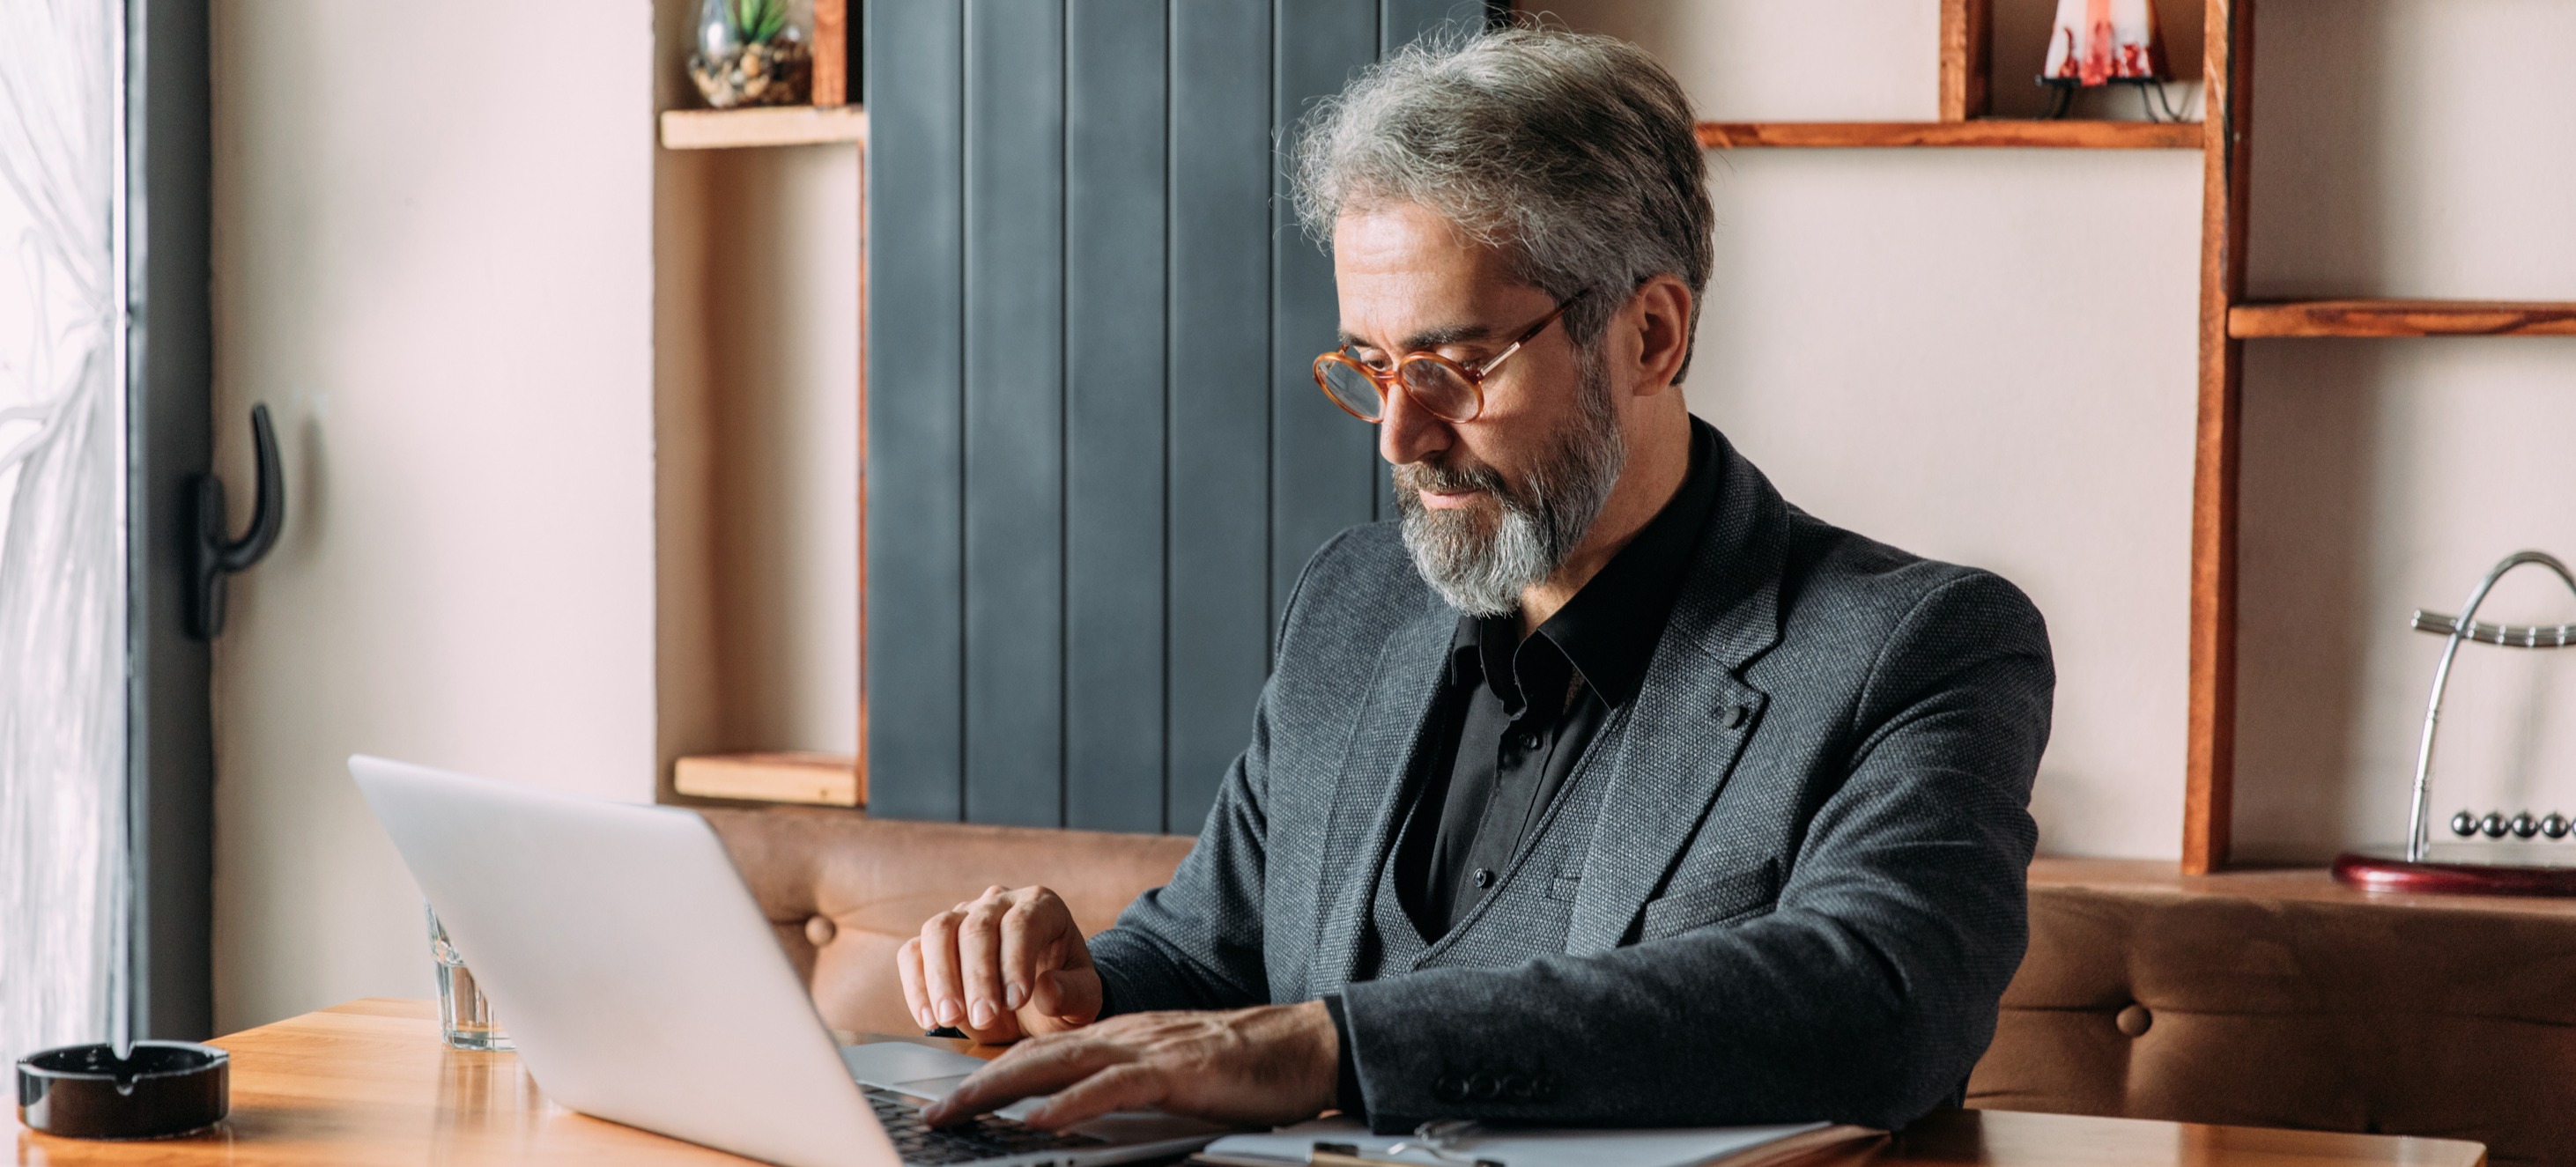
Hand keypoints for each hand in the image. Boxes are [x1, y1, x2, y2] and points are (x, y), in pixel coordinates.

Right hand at [897, 885, 1100, 1043]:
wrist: (1036, 1003)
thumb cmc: (1063, 993)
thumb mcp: (1083, 1000)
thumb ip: (1073, 994)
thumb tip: (1047, 991)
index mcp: (1042, 906)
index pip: (1023, 922)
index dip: (1015, 961)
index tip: (1016, 1000)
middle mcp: (999, 903)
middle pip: (977, 926)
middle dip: (978, 975)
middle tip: (984, 1018)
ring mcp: (962, 917)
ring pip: (938, 930)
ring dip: (941, 977)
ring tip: (950, 1018)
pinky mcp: (933, 942)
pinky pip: (912, 953)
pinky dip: (916, 986)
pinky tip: (929, 1018)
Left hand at [919, 1001, 1338, 1131]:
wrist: (1307, 1045)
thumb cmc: (1244, 1068)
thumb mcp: (1169, 1076)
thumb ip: (1123, 1088)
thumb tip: (1073, 1117)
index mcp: (1119, 1038)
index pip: (1040, 1053)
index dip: (989, 1075)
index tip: (949, 1103)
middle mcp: (1123, 1036)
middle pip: (1033, 1054)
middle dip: (976, 1084)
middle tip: (932, 1115)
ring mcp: (1148, 1049)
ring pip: (1059, 1064)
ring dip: (1001, 1089)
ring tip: (960, 1114)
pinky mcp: (1177, 1070)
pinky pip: (1113, 1087)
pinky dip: (1071, 1104)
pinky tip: (1040, 1122)